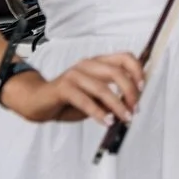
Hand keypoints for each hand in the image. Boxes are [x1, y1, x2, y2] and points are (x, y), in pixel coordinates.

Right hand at [3, 52, 144, 125]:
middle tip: (135, 109)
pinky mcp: (62, 87)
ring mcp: (74, 74)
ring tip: (124, 118)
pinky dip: (98, 112)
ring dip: (117, 105)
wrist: (36, 102)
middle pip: (117, 72)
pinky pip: (85, 100)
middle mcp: (87, 64)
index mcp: (98, 63)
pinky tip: (106, 121)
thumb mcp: (94, 99)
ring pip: (102, 88)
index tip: (143, 88)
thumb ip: (110, 98)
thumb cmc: (68, 100)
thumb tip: (131, 105)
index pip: (125, 57)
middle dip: (130, 92)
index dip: (137, 71)